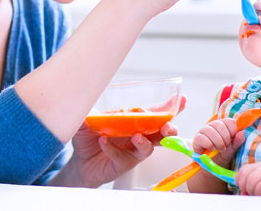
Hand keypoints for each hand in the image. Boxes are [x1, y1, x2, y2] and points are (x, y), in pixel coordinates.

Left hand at [67, 96, 185, 187]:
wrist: (79, 161)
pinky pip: (123, 157)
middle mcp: (137, 135)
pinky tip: (103, 142)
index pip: (155, 112)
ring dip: (145, 142)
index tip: (181, 100)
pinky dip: (113, 149)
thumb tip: (90, 97)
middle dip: (168, 128)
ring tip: (136, 136)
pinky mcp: (123, 164)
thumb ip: (92, 110)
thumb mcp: (88, 118)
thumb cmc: (88, 138)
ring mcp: (132, 150)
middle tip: (167, 126)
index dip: (169, 107)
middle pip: (160, 132)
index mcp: (134, 120)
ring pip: (148, 147)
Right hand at [192, 117, 245, 166]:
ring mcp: (203, 131)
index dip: (232, 131)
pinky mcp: (197, 139)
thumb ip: (237, 141)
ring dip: (218, 142)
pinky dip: (209, 144)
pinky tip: (212, 149)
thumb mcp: (232, 149)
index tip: (232, 140)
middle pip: (219, 125)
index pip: (229, 121)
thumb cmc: (222, 155)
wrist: (212, 165)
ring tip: (220, 149)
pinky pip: (202, 138)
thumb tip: (242, 133)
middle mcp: (212, 126)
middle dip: (225, 138)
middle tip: (226, 147)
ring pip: (210, 131)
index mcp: (223, 125)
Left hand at [235, 161, 260, 195]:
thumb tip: (242, 194)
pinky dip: (259, 193)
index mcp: (258, 166)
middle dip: (245, 187)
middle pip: (245, 175)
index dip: (240, 181)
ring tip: (259, 194)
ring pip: (251, 181)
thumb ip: (250, 188)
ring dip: (252, 191)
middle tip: (252, 193)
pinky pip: (260, 187)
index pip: (242, 170)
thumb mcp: (260, 185)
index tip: (244, 189)